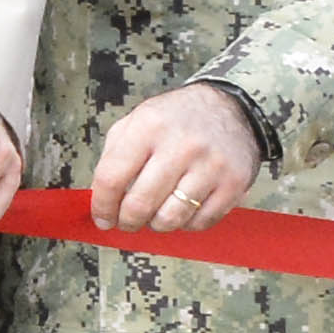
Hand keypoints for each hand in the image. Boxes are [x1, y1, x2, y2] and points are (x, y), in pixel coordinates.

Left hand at [88, 83, 263, 235]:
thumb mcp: (137, 121)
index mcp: (149, 126)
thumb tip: (100, 199)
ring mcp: (211, 166)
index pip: (112, 178)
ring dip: (156, 224)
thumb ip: (114, 156)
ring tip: (155, 214)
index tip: (102, 219)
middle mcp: (181, 145)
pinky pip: (200, 222)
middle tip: (126, 222)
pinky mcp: (233, 183)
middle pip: (140, 204)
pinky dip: (185, 224)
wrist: (231, 107)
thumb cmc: (176, 119)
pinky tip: (182, 209)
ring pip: (170, 218)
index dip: (102, 206)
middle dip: (127, 221)